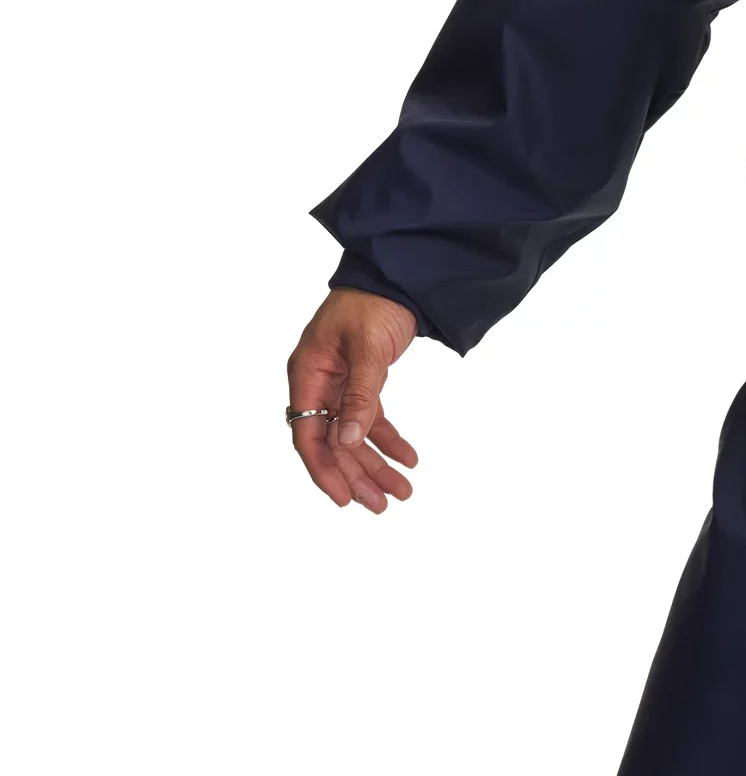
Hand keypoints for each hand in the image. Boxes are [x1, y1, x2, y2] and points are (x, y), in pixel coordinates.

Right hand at [287, 288, 419, 511]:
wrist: (398, 271)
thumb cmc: (374, 300)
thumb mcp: (368, 346)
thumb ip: (360, 393)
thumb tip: (347, 442)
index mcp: (307, 373)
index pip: (308, 435)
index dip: (324, 470)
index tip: (345, 499)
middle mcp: (318, 382)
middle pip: (331, 442)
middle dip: (357, 474)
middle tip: (384, 504)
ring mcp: (339, 382)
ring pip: (352, 435)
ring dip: (374, 463)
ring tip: (402, 491)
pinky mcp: (362, 379)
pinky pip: (370, 418)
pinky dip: (387, 438)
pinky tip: (408, 458)